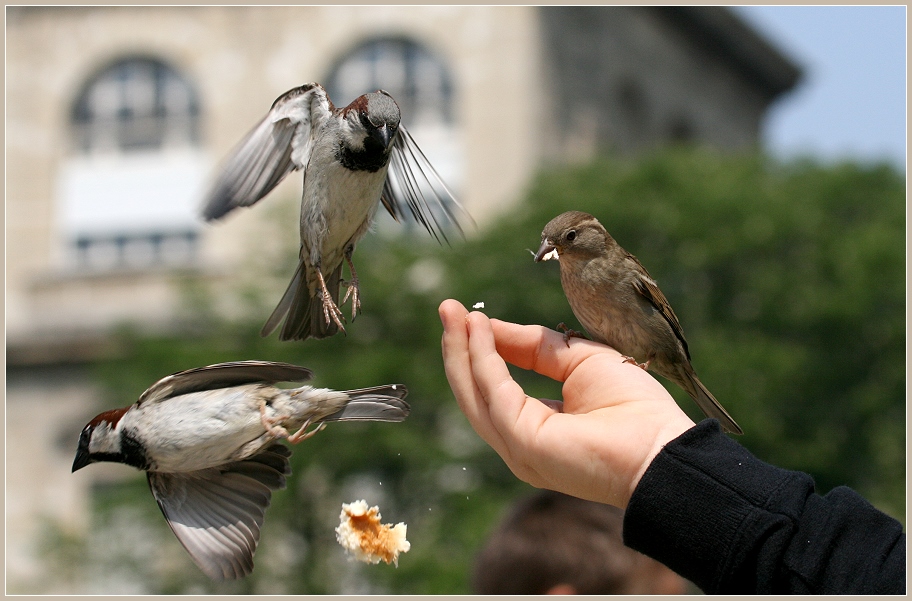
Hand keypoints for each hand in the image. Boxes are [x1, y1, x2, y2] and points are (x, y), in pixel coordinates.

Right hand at [439, 299, 695, 507]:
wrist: (663, 447)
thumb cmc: (635, 408)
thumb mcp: (578, 361)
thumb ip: (536, 346)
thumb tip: (491, 327)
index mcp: (536, 426)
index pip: (495, 386)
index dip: (482, 348)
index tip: (471, 316)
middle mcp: (519, 441)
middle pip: (474, 390)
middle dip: (459, 346)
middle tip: (448, 308)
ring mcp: (517, 446)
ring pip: (474, 392)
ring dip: (460, 349)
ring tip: (453, 313)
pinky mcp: (522, 442)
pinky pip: (493, 392)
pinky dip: (482, 358)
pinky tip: (480, 330)